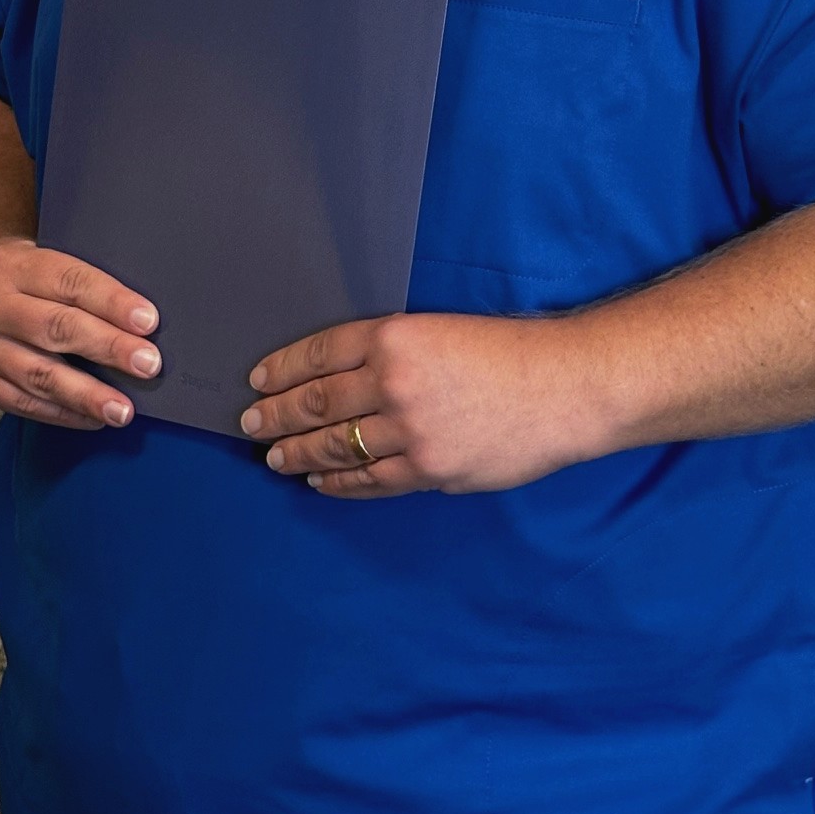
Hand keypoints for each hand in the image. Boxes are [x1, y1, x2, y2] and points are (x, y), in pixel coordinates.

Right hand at [0, 235, 162, 430]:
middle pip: (56, 329)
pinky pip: (22, 402)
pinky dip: (62, 413)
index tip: (148, 322)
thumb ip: (80, 282)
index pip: (71, 282)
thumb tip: (141, 318)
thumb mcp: (41, 256)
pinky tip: (92, 418)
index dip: (112, 302)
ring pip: (39, 374)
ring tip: (122, 409)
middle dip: (108, 348)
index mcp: (14, 265)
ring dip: (86, 395)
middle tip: (148, 365)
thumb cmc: (19, 272)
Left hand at [239, 310, 599, 496]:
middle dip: (276, 415)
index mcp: (397, 337)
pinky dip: (340, 483)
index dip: (282, 369)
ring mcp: (412, 432)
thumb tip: (338, 378)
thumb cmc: (510, 351)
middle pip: (317, 402)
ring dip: (299, 453)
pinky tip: (320, 482)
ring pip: (337, 446)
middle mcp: (396, 382)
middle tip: (250, 423)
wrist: (565, 387)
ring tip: (274, 457)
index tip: (258, 380)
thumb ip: (392, 351)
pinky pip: (372, 481)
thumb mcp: (442, 330)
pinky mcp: (431, 470)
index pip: (320, 354)